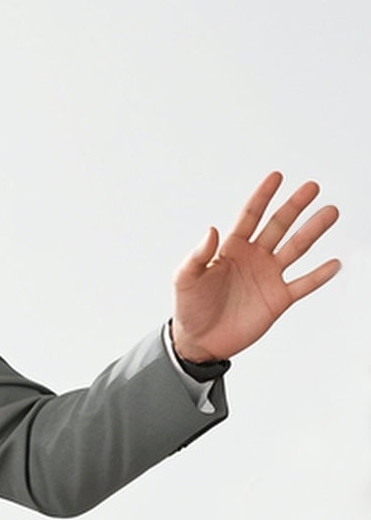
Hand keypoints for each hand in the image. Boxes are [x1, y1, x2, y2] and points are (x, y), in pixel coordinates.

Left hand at [171, 172, 340, 362]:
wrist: (199, 342)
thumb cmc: (190, 309)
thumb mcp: (185, 280)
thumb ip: (197, 256)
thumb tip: (211, 230)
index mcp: (232, 249)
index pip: (250, 216)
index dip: (262, 197)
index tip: (276, 177)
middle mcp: (254, 258)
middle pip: (279, 226)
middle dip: (295, 206)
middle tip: (312, 187)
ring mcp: (269, 277)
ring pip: (296, 248)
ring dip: (313, 230)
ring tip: (330, 213)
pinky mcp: (278, 299)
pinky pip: (303, 284)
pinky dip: (319, 276)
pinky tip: (333, 263)